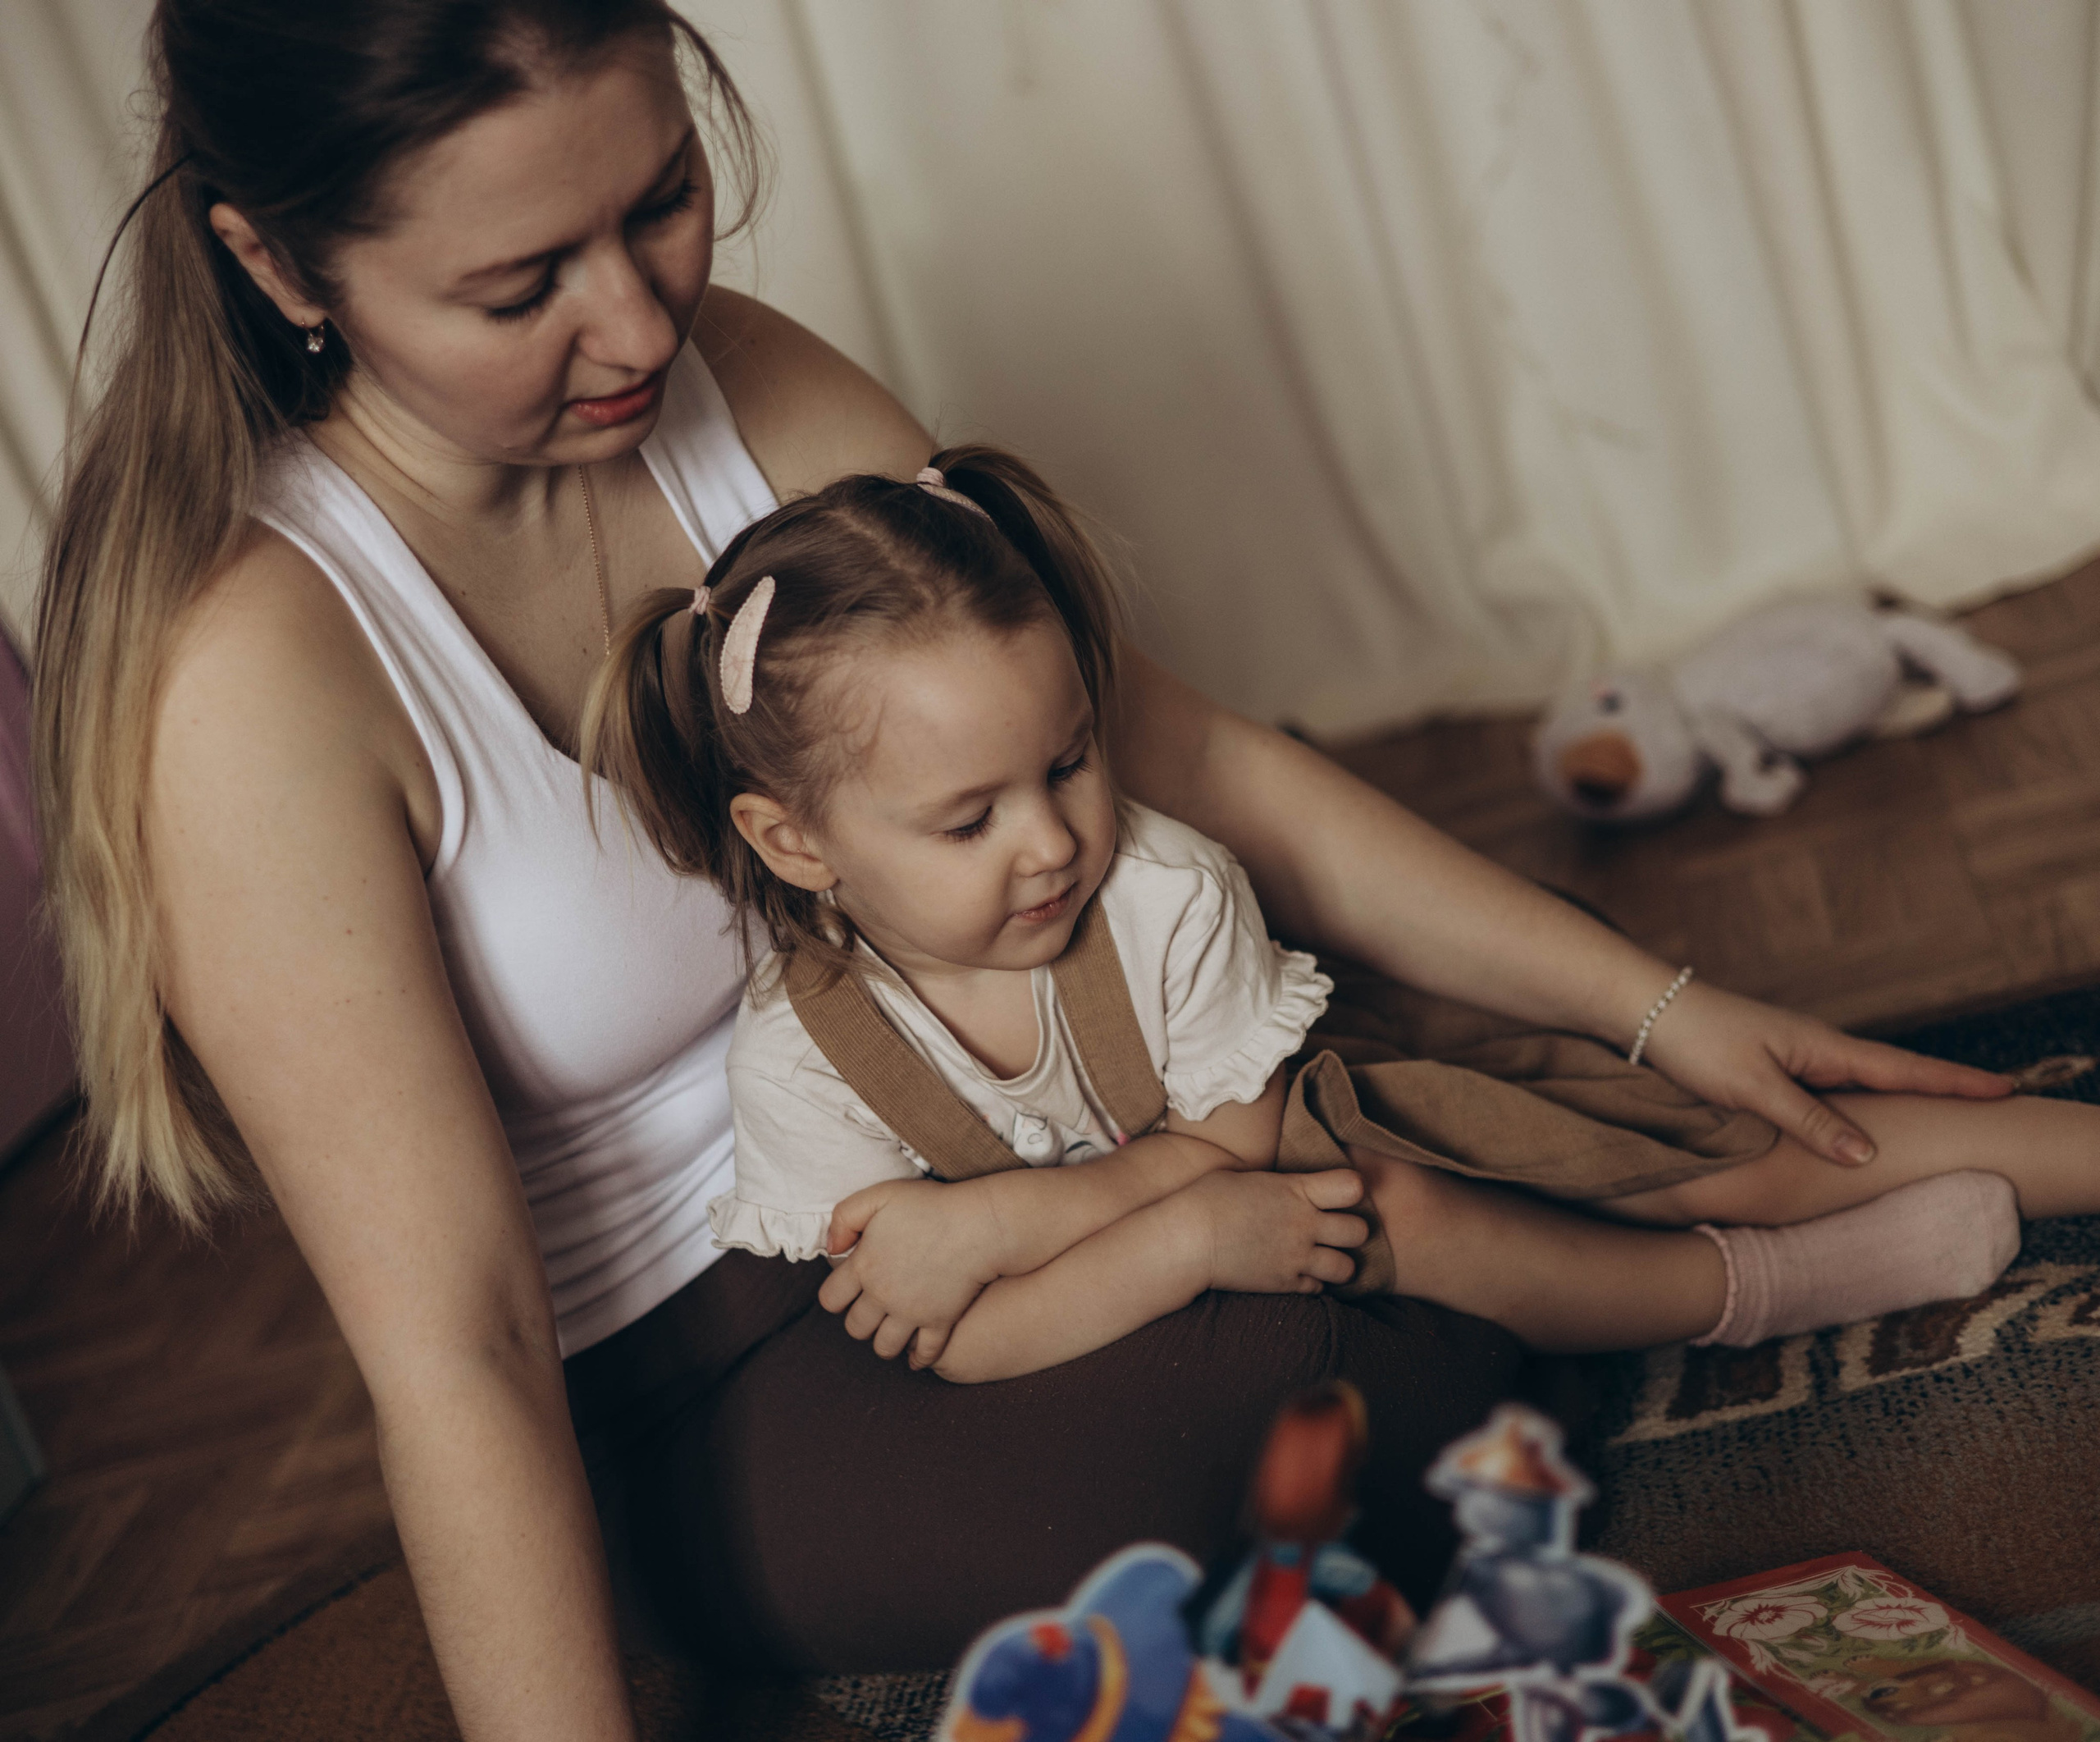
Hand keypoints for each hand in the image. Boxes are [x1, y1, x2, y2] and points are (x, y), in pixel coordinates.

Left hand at [818, 1178, 1003, 1368]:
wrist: (977, 1224)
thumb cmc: (929, 1206)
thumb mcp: (879, 1196)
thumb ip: (844, 1217)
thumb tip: (831, 1248)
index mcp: (864, 1267)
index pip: (830, 1299)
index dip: (836, 1295)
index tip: (849, 1287)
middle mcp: (883, 1296)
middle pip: (856, 1328)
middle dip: (859, 1321)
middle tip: (871, 1308)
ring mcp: (911, 1313)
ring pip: (885, 1347)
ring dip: (884, 1341)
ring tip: (891, 1329)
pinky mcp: (940, 1322)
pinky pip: (924, 1354)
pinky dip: (918, 1359)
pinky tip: (915, 1355)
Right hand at [1178, 1168, 1367, 1293]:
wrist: (1186, 1240)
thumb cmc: (1207, 1199)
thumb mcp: (1247, 1177)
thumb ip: (1279, 1184)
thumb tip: (1287, 1186)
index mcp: (1296, 1190)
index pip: (1351, 1187)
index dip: (1350, 1189)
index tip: (1337, 1192)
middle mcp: (1304, 1225)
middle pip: (1358, 1231)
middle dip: (1351, 1230)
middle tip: (1334, 1230)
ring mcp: (1296, 1257)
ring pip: (1346, 1268)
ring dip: (1338, 1262)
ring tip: (1322, 1256)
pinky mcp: (1283, 1283)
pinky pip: (1318, 1289)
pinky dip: (1313, 1282)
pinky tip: (1297, 1272)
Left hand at [1638, 980, 2011, 1166]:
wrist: (1643, 1011)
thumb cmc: (1695, 1042)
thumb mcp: (1752, 1088)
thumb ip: (1807, 1120)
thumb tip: (1865, 1155)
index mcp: (1821, 1047)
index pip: (1902, 1069)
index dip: (1952, 1083)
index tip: (2004, 1089)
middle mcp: (1815, 1048)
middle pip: (1892, 1073)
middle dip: (1941, 1087)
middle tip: (1994, 1100)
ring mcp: (1794, 1056)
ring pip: (1860, 1083)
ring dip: (1901, 1094)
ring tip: (1944, 1114)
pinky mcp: (1771, 1067)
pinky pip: (1829, 1089)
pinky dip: (1858, 1102)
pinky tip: (1861, 1119)